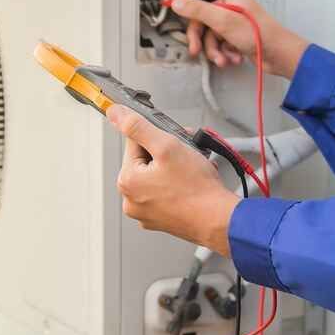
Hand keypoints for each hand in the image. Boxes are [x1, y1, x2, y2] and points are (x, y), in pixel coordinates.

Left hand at [107, 104, 239, 255]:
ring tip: (194, 168)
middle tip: (188, 153)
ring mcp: (147, 212)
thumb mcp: (166, 146)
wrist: (220, 220)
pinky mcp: (162, 219)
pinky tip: (193, 183)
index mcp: (127, 181)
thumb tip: (115, 113)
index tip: (174, 140)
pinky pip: (166, 193)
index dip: (158, 137)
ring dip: (175, 166)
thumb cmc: (197, 189)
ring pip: (158, 176)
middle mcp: (131, 200)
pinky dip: (178, 185)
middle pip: (146, 160)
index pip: (135, 142)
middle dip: (168, 152)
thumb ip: (138, 127)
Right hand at [170, 0, 309, 78]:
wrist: (278, 54)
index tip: (176, 2)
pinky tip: (231, 57)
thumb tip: (178, 3)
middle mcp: (229, 3)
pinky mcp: (234, 35)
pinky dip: (222, 52)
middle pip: (200, 13)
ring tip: (221, 57)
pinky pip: (218, 42)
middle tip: (196, 46)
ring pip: (208, 32)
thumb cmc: (260, 33)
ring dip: (213, 48)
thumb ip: (197, 10)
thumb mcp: (223, 20)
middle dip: (199, 35)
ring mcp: (231, 20)